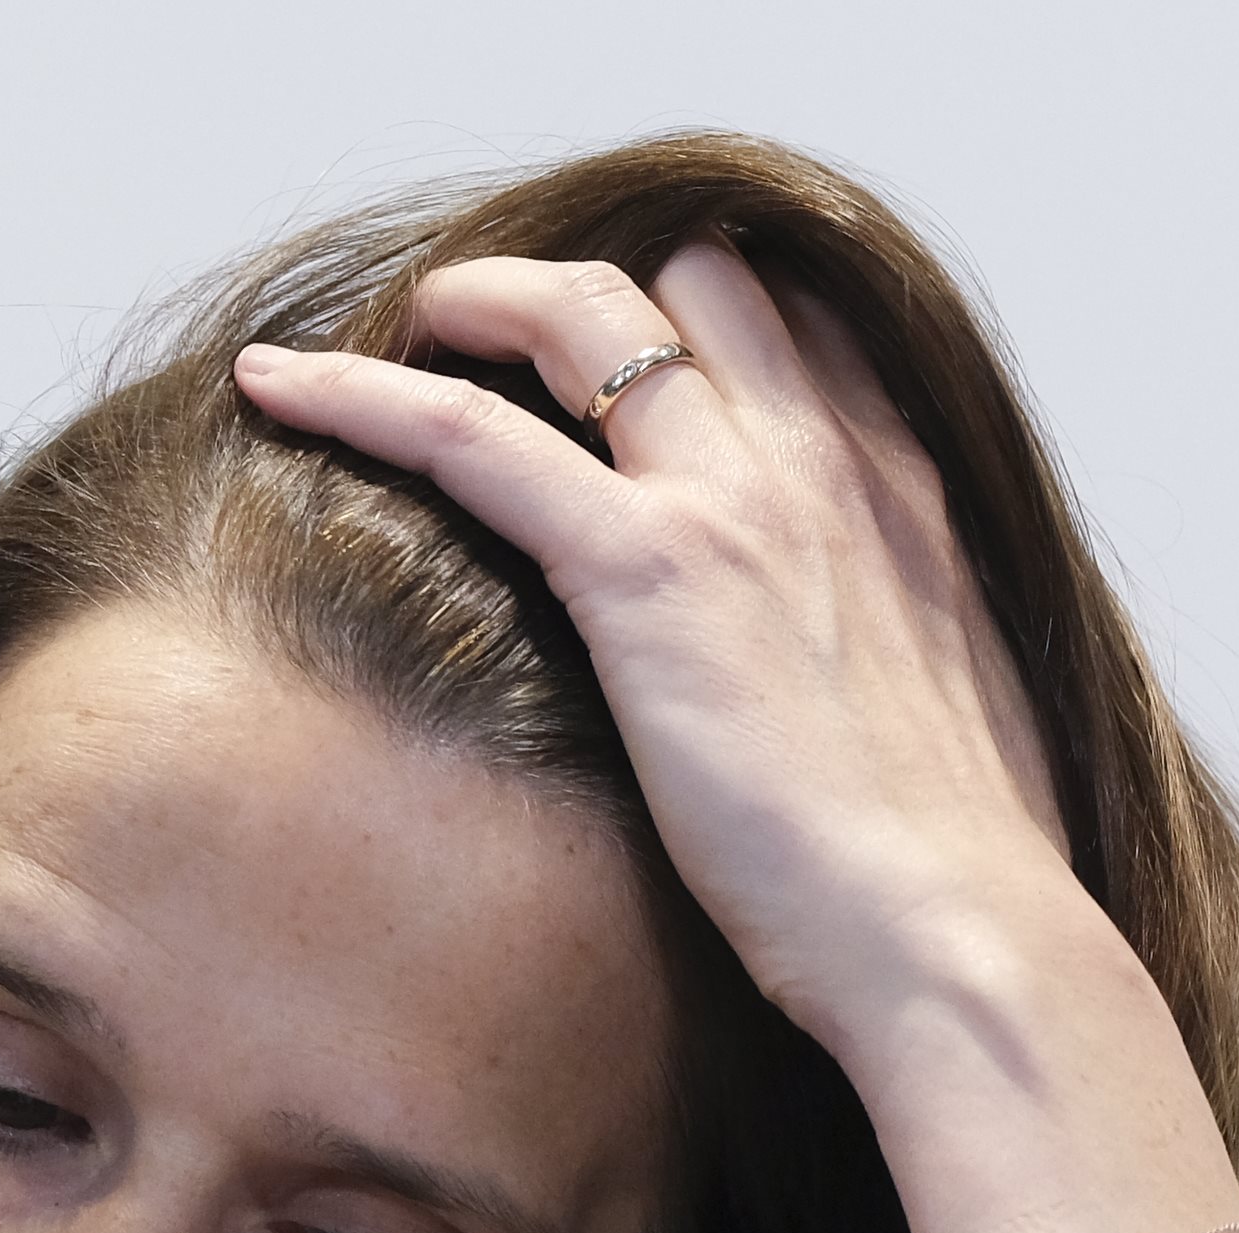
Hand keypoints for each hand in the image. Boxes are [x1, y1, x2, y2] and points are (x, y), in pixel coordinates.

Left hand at [232, 244, 1238, 1232]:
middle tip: (492, 334)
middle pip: (697, 286)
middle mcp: (819, 468)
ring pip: (581, 317)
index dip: (705, 323)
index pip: (797, 335)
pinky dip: (362, 393)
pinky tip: (279, 386)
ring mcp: (734, 503)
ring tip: (399, 328)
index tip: (624, 356)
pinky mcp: (643, 570)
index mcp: (898, 504)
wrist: (958, 939)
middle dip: (591, 290)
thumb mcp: (948, 738)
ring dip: (477, 302)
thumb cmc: (950, 889)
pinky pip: (470, 433)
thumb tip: (837, 728)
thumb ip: (888, 678)